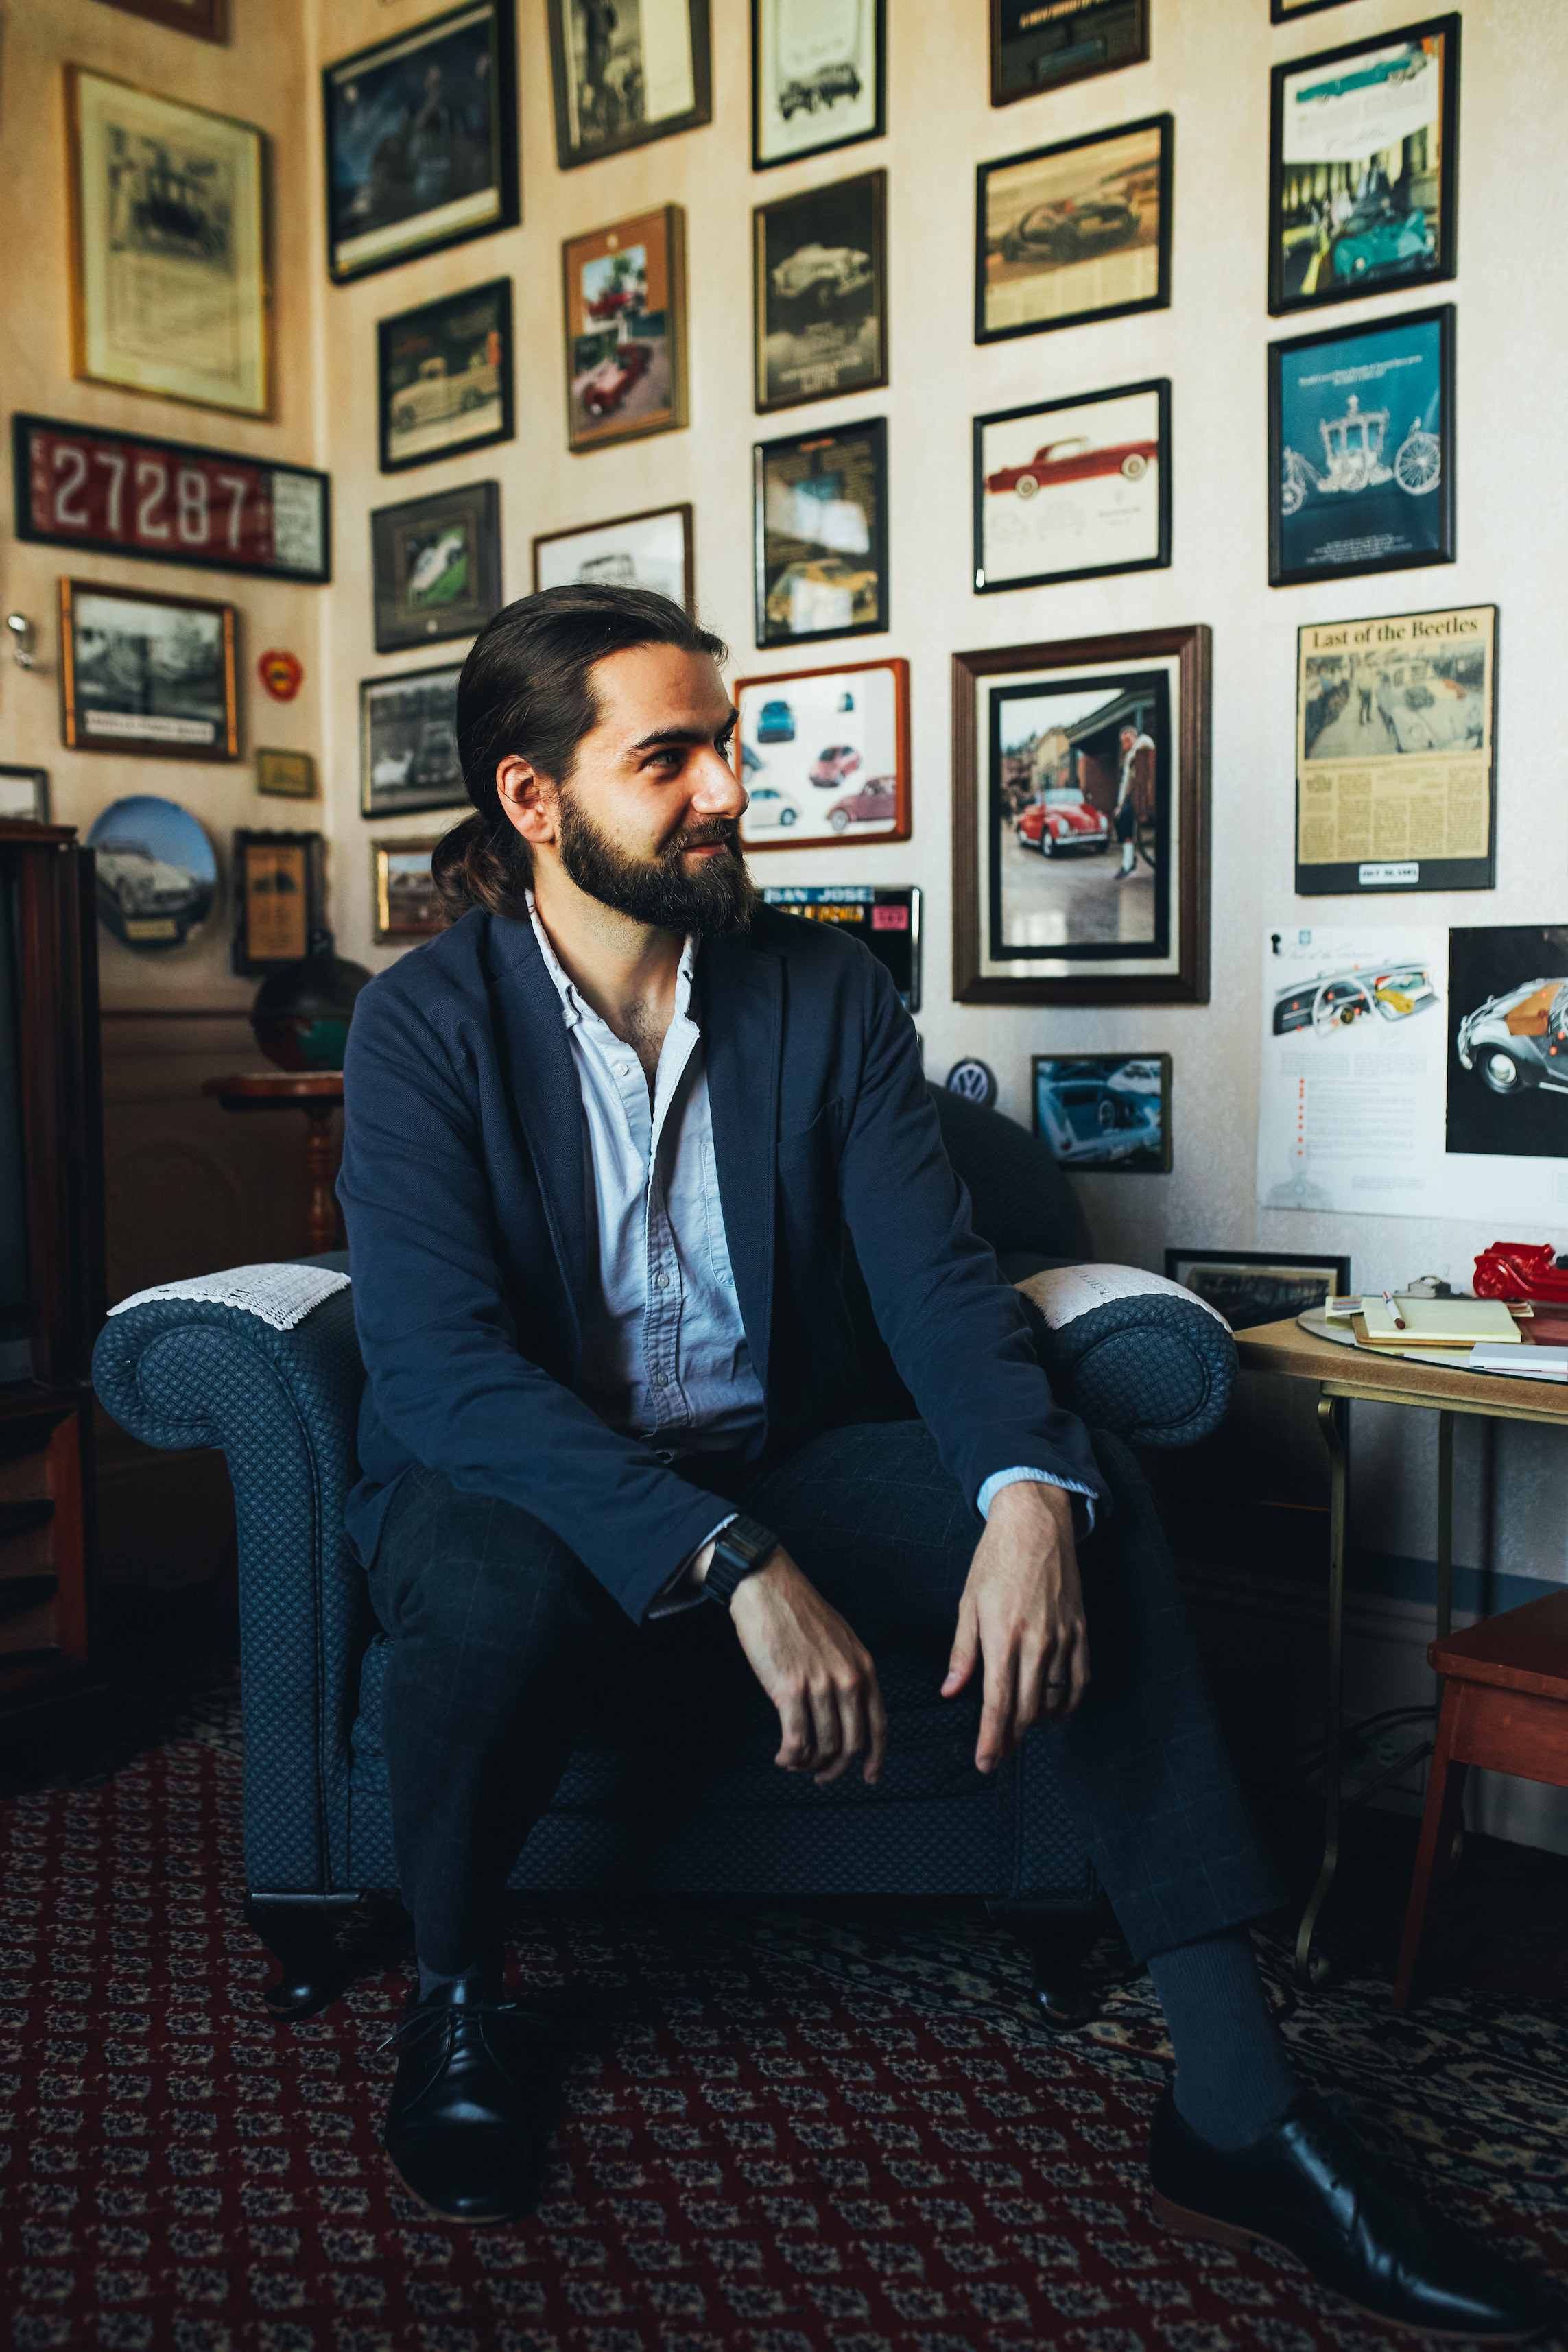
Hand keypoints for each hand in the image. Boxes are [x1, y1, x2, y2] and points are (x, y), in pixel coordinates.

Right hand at [729, 1551, 887, 1786]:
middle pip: (852, 1745)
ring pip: (824, 1746)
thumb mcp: (842, 1641)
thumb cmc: (801, 1613)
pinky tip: (781, 1757)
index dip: (875, 1758)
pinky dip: (789, 1757)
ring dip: (809, 1764)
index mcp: (865, 1668)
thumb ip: (851, 1673)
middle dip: (836, 1770)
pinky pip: (796, 1739)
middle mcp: (848, 1679)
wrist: (769, 1588)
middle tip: (821, 1777)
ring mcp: (820, 1685)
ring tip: (794, 1763)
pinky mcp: (789, 1689)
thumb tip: (848, 1711)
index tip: (870, 1777)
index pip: (879, 1726)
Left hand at [942, 1481, 1089, 1772]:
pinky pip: (1080, 1679)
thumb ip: (962, 1653)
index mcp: (1001, 1637)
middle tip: (998, 1754)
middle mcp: (1036, 1642)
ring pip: (1054, 1698)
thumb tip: (951, 1692)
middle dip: (1011, 1739)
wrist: (1036, 1525)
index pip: (998, 1704)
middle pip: (1027, 1709)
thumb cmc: (995, 1562)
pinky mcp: (1081, 1631)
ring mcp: (1063, 1638)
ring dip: (1037, 1722)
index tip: (986, 1763)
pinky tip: (1055, 1710)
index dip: (992, 1740)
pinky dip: (1069, 1702)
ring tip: (1021, 1731)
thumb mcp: (968, 1605)